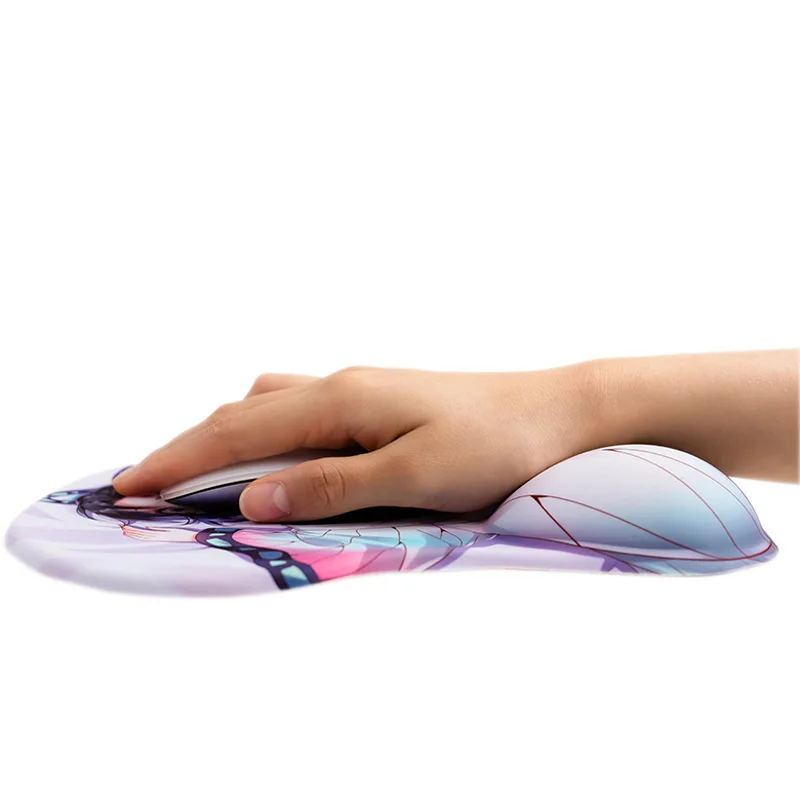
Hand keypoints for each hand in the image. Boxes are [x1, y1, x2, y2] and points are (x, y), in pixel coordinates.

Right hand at [112, 365, 601, 520]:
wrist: (559, 412)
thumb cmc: (496, 446)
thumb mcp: (416, 476)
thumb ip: (333, 485)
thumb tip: (252, 499)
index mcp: (340, 401)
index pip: (237, 432)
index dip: (178, 460)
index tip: (127, 487)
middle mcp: (340, 387)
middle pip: (242, 414)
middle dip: (187, 447)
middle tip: (143, 483)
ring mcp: (360, 390)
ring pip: (269, 407)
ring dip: (225, 436)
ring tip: (197, 472)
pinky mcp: (379, 402)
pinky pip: (299, 410)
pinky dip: (264, 432)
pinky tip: (272, 452)